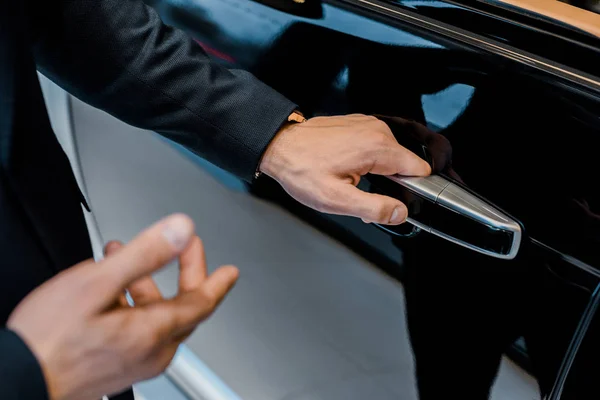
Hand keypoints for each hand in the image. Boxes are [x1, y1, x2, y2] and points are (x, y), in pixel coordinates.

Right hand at [7, 214, 237, 399]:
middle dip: (182, 271)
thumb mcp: (96, 284)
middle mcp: (151, 351)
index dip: (217, 282)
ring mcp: (136, 363)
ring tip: (125, 257)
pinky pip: (141, 329)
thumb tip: (179, 231)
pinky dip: (134, 303)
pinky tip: (112, 288)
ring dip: (148, 282)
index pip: (202, 303)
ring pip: (159, 316)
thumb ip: (145, 254)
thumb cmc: (48, 340)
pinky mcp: (119, 367)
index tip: (230, 272)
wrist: (18, 380)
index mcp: (153, 331)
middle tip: (180, 246)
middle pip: (184, 307)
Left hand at [260, 114, 431, 223]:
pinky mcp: (359, 125)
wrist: (280, 147)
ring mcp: (368, 125)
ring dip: (378, 174)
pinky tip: (347, 169)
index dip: (410, 190)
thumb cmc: (302, 170)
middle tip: (360, 195)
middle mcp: (376, 131)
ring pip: (391, 156)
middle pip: (405, 164)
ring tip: (350, 182)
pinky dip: (368, 161)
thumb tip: (400, 213)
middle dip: (391, 185)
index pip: (419, 169)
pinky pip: (377, 147)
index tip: (394, 200)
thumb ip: (374, 208)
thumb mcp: (337, 200)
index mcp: (377, 147)